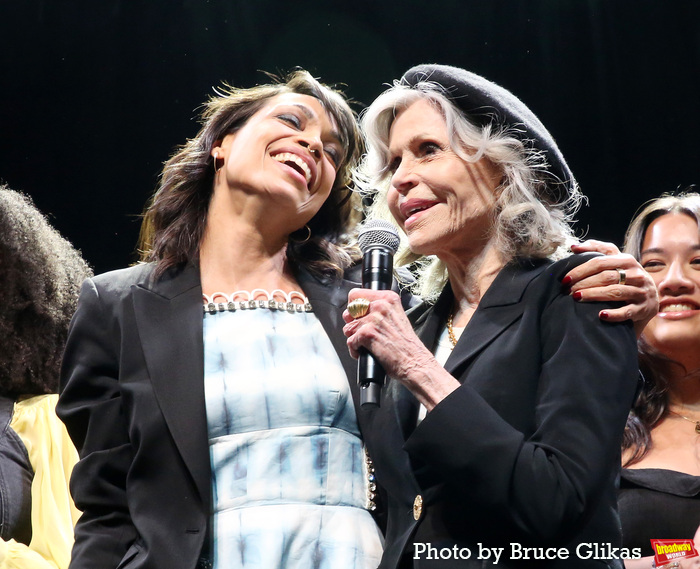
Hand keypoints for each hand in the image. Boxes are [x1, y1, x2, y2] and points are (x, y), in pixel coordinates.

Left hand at [343, 288, 458, 409]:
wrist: (414, 362)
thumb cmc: (406, 345)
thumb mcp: (396, 317)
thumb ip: (378, 310)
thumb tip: (355, 312)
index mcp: (388, 299)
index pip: (356, 294)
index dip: (354, 307)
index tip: (359, 315)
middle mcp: (381, 306)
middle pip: (350, 310)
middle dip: (352, 323)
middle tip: (363, 332)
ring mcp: (374, 319)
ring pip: (348, 327)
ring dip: (354, 338)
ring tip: (366, 344)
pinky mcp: (368, 333)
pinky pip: (350, 341)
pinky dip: (355, 350)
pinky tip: (365, 352)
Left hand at [565, 240, 658, 336]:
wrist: (649, 299)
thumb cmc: (626, 278)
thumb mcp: (615, 261)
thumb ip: (596, 250)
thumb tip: (573, 246)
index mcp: (626, 260)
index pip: (600, 262)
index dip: (581, 270)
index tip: (565, 278)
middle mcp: (636, 274)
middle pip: (606, 277)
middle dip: (584, 283)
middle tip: (568, 290)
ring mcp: (641, 291)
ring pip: (615, 292)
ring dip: (593, 295)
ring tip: (577, 298)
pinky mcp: (643, 308)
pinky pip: (627, 312)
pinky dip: (614, 314)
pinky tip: (601, 315)